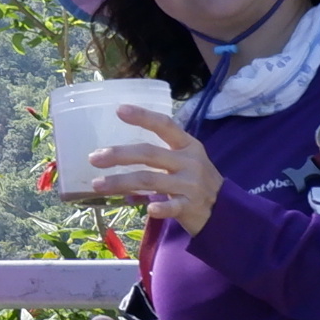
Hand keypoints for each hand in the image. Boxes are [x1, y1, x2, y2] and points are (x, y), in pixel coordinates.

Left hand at [79, 105, 220, 235]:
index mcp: (187, 145)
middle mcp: (189, 162)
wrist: (225, 210)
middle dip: (120, 155)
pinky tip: (147, 210)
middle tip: (94, 158)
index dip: (143, 116)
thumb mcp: (185, 161)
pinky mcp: (191, 206)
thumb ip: (158, 155)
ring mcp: (191, 184)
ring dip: (121, 182)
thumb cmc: (196, 181)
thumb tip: (116, 154)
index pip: (164, 125)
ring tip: (97, 185)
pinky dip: (161, 208)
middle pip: (149, 154)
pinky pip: (173, 206)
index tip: (119, 110)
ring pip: (151, 180)